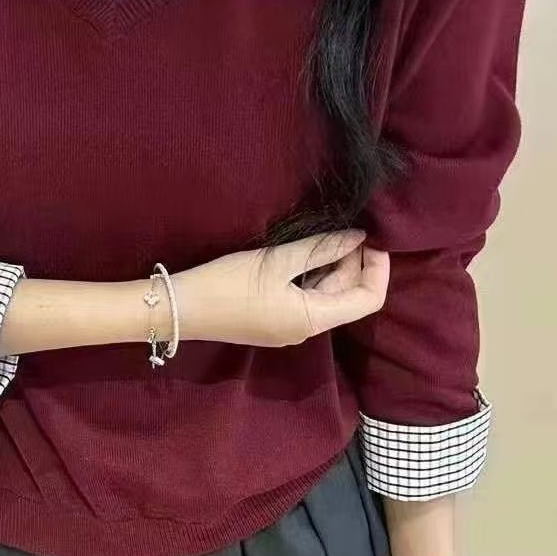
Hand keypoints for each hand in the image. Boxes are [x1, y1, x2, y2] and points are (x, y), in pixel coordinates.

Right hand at [172, 230, 389, 346]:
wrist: (180, 309)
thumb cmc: (227, 285)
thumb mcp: (275, 262)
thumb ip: (319, 249)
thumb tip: (357, 237)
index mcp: (312, 319)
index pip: (368, 299)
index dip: (377, 268)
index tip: (371, 237)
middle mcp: (306, 329)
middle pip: (346, 296)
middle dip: (352, 262)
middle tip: (346, 226)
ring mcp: (288, 327)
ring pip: (324, 295)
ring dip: (331, 266)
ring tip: (327, 233)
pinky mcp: (271, 320)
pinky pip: (305, 298)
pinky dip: (312, 275)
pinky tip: (303, 252)